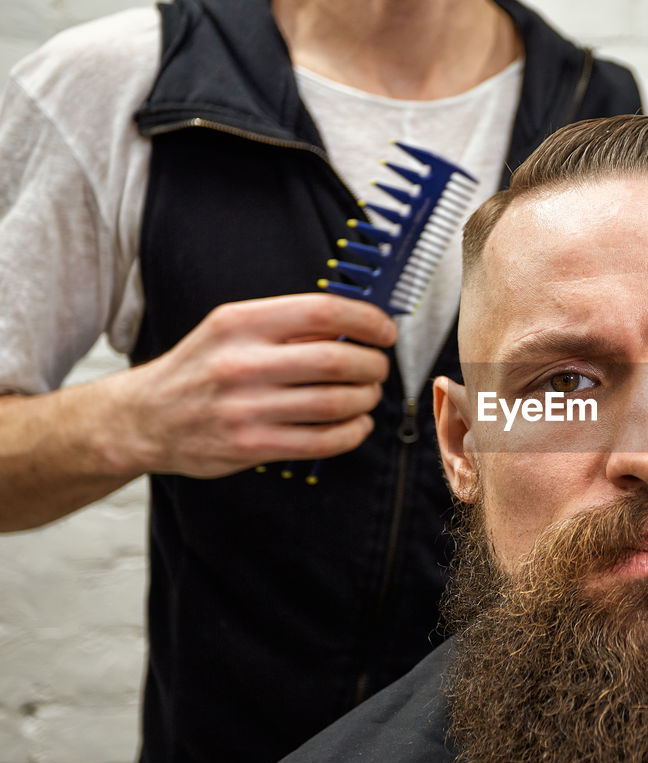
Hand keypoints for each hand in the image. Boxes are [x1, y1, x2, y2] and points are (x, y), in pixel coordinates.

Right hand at [113, 293, 396, 478]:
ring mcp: (246, 409)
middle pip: (336, 361)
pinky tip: (356, 423)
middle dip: (373, 365)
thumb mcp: (231, 329)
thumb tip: (356, 325)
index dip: (367, 320)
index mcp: (240, 323)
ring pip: (335, 403)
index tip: (384, 330)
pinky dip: (353, 432)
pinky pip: (323, 441)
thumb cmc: (201, 368)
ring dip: (366, 399)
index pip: (323, 312)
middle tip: (378, 367)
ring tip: (367, 394)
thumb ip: (287, 325)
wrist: (145, 418)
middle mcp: (242, 364)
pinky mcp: (251, 446)